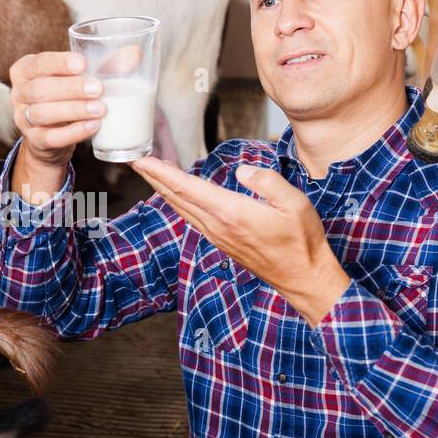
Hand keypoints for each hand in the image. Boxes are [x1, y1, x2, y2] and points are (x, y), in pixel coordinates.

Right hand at [9, 51, 104, 169]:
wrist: (52, 138)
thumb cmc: (67, 98)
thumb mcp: (81, 78)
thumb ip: (105, 65)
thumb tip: (135, 53)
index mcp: (25, 70)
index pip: (38, 63)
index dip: (59, 63)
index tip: (83, 64)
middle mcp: (19, 94)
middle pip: (39, 89)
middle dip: (70, 88)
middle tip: (99, 89)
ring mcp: (23, 119)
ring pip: (43, 113)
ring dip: (74, 110)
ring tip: (101, 109)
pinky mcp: (35, 142)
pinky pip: (51, 137)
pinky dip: (74, 132)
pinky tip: (94, 126)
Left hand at [131, 157, 351, 326]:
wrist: (302, 278)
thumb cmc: (301, 241)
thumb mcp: (294, 203)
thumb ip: (267, 181)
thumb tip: (241, 171)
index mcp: (231, 213)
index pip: (187, 188)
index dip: (162, 172)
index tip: (142, 160)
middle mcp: (217, 226)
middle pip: (177, 198)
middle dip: (154, 178)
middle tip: (136, 160)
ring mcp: (217, 236)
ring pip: (182, 208)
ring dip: (164, 189)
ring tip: (152, 172)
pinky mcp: (222, 242)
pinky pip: (192, 218)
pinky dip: (179, 202)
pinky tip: (178, 196)